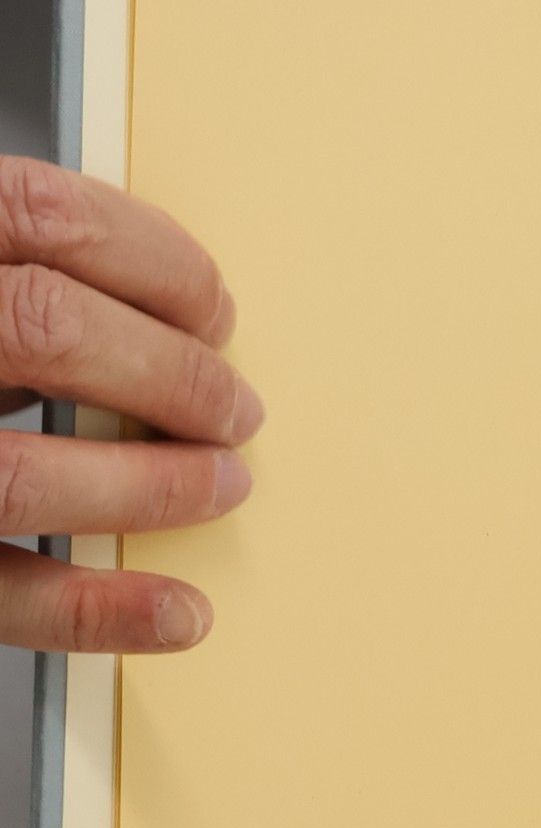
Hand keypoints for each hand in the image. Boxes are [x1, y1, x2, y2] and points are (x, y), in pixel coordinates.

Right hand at [0, 155, 260, 652]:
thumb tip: (143, 300)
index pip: (39, 214)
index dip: (154, 259)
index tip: (213, 305)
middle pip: (43, 327)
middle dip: (169, 370)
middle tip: (233, 406)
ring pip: (14, 474)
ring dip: (147, 485)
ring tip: (218, 483)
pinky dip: (90, 612)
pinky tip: (171, 613)